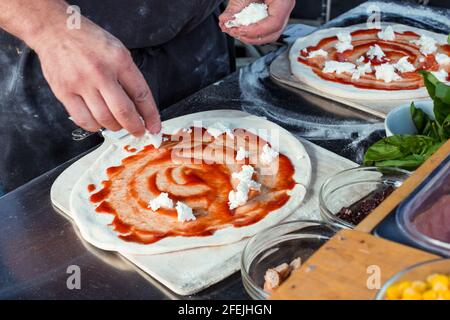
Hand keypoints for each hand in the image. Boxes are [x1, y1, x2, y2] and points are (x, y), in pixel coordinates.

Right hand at [31, 16, 160, 135]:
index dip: (150, 115)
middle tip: (138, 131)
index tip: (154, 126)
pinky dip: (95, 126)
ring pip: (104, 119)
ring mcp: (81, 83)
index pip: (141, 94)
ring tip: (117, 124)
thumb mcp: (117, 50)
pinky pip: (84, 120)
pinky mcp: (64, 92)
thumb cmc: (88, 41)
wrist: (54, 30)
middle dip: (135, 127)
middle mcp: (100, 72)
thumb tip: (140, 106)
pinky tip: (99, 122)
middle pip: (123, 111)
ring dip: (115, 127)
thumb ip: (129, 77)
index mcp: (118, 60)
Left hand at [219, 0, 294, 44]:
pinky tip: (240, 28)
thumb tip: (225, 21)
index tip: (240, 30)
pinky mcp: (272, 17)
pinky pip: (265, 30)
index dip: (256, 31)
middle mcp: (285, 9)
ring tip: (235, 31)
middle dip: (251, 37)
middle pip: (272, 33)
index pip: (275, 23)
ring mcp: (280, 15)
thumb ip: (235, 7)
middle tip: (235, 32)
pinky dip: (251, 32)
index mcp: (283, 1)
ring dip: (250, 37)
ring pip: (269, 35)